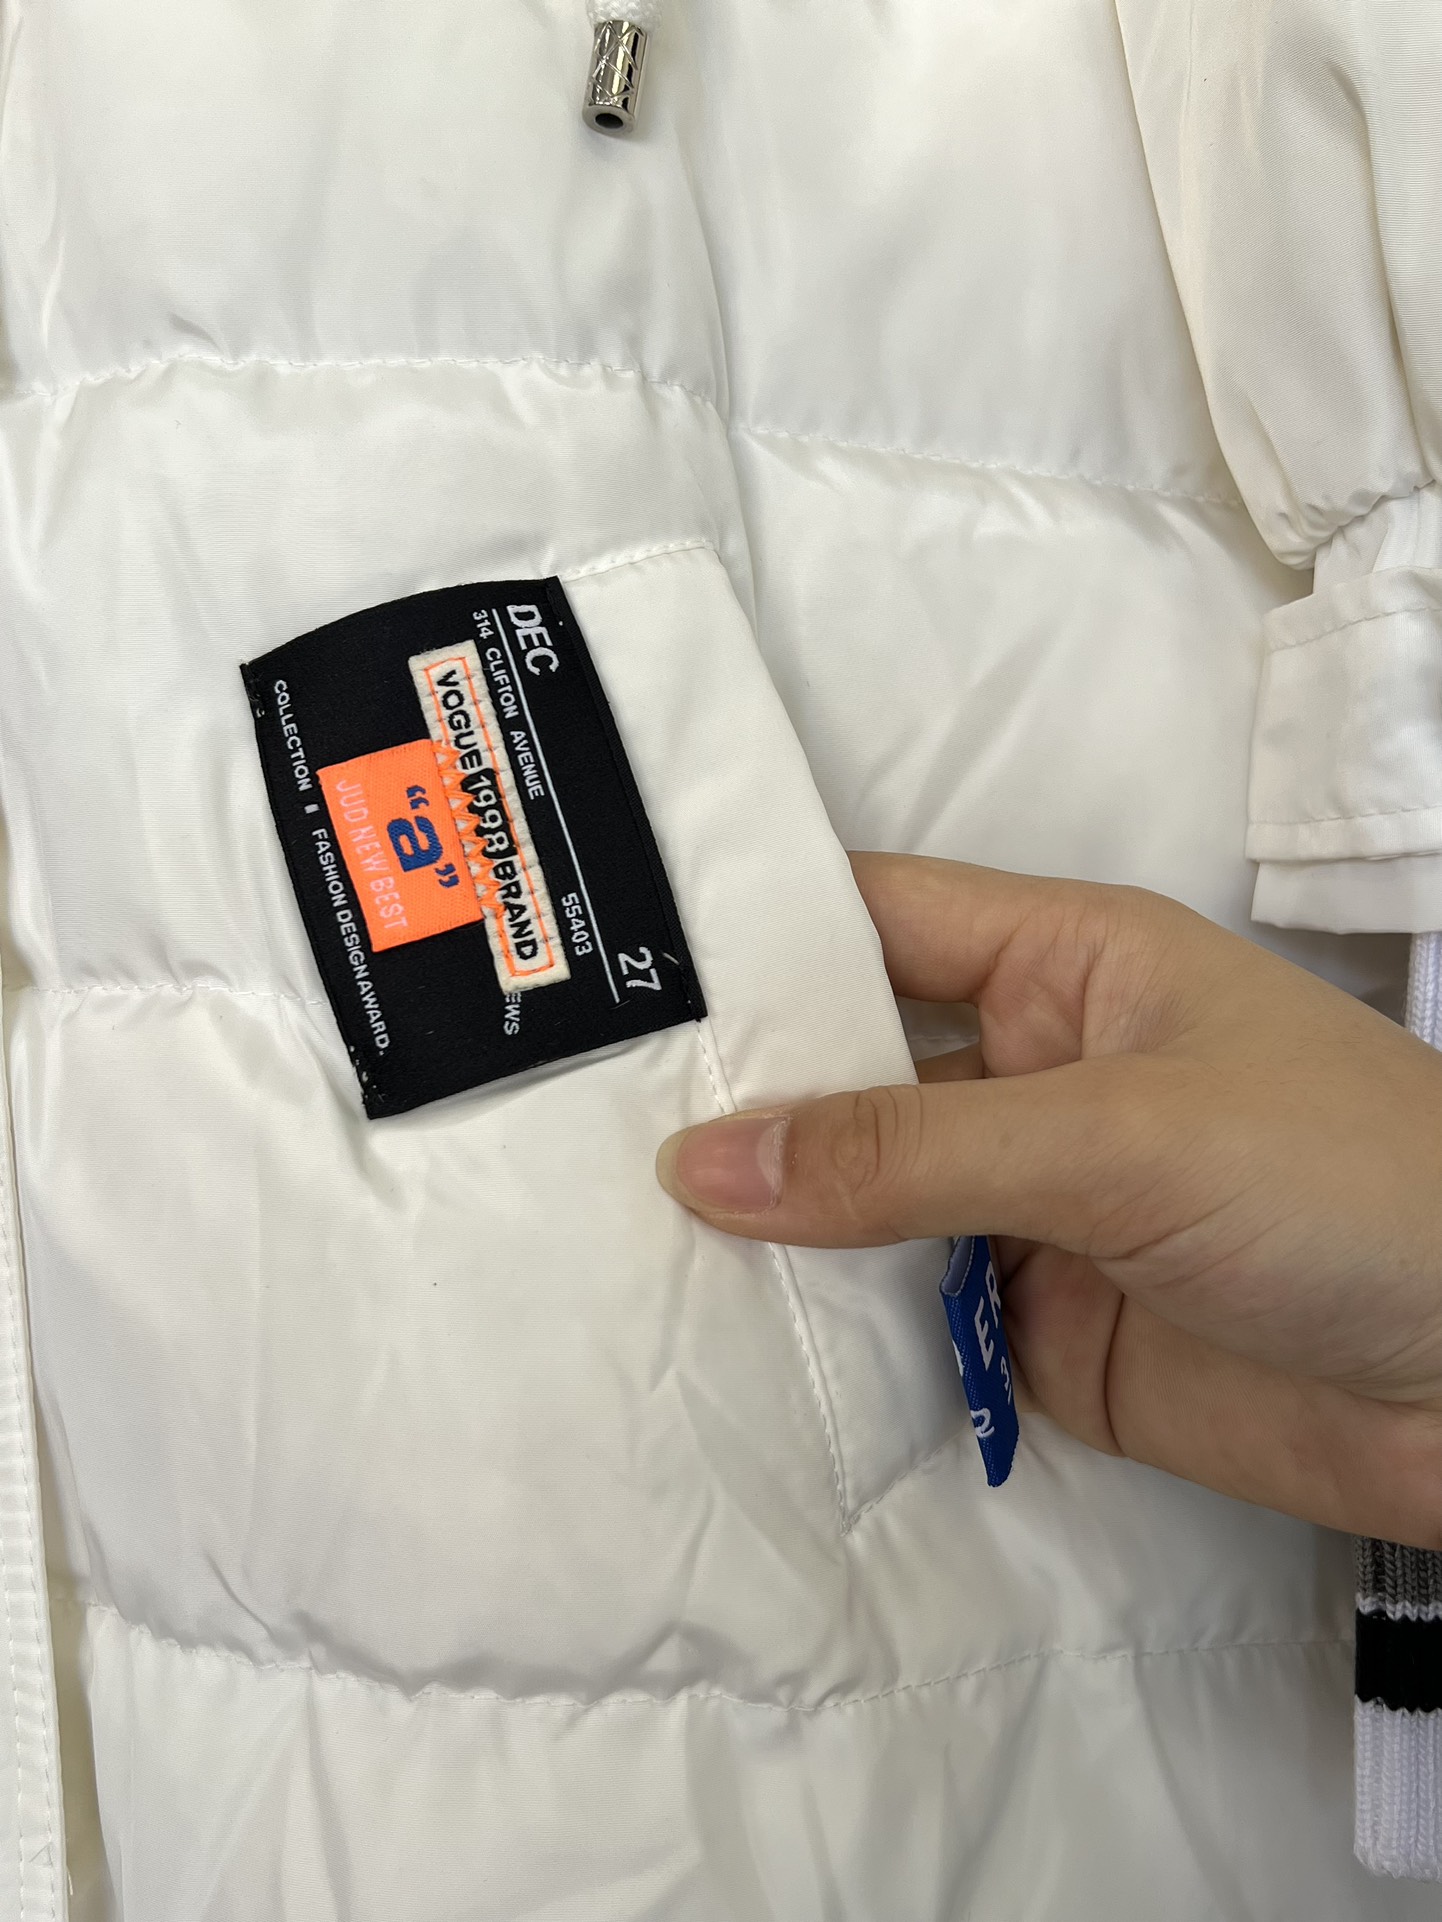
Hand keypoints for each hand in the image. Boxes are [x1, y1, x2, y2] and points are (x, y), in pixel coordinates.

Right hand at [656, 855, 1441, 1547]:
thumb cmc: (1338, 1187)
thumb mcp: (1119, 1136)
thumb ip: (907, 1154)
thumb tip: (699, 1164)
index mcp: (1062, 965)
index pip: (874, 919)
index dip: (748, 934)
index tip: (597, 965)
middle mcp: (1028, 1074)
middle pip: (848, 1070)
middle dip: (730, 1095)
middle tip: (560, 1121)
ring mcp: (1026, 1206)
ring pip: (860, 1202)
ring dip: (764, 1224)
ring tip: (595, 1236)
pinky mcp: (1033, 1328)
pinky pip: (900, 1315)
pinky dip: (822, 1331)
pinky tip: (712, 1340)